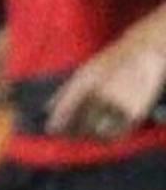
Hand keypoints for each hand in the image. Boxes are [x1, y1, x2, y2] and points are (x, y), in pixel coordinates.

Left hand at [50, 31, 165, 146]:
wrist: (143, 53)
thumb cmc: (111, 62)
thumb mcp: (85, 71)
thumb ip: (66, 91)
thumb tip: (46, 109)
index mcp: (85, 83)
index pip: (65, 109)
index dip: (56, 123)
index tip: (51, 130)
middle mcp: (101, 94)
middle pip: (80, 124)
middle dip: (72, 131)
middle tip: (68, 134)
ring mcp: (119, 105)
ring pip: (98, 133)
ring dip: (89, 136)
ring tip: (85, 133)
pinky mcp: (134, 113)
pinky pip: (117, 133)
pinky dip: (108, 136)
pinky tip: (103, 132)